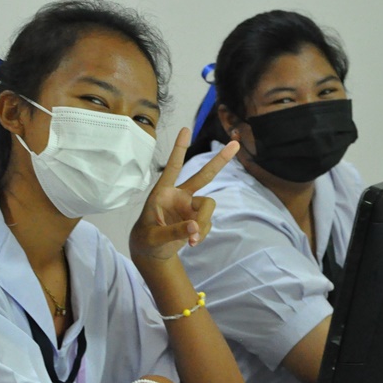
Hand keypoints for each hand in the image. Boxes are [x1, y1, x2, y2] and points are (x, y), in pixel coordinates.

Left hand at [130, 127, 238, 261]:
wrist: (152, 253)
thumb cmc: (147, 240)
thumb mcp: (154, 238)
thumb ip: (174, 232)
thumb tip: (196, 227)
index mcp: (163, 193)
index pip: (172, 168)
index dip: (179, 149)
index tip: (185, 129)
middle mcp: (180, 196)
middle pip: (203, 176)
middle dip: (219, 161)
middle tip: (235, 144)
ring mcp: (190, 206)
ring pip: (208, 206)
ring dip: (204, 222)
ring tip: (193, 240)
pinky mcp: (197, 218)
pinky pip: (207, 223)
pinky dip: (202, 233)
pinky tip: (192, 242)